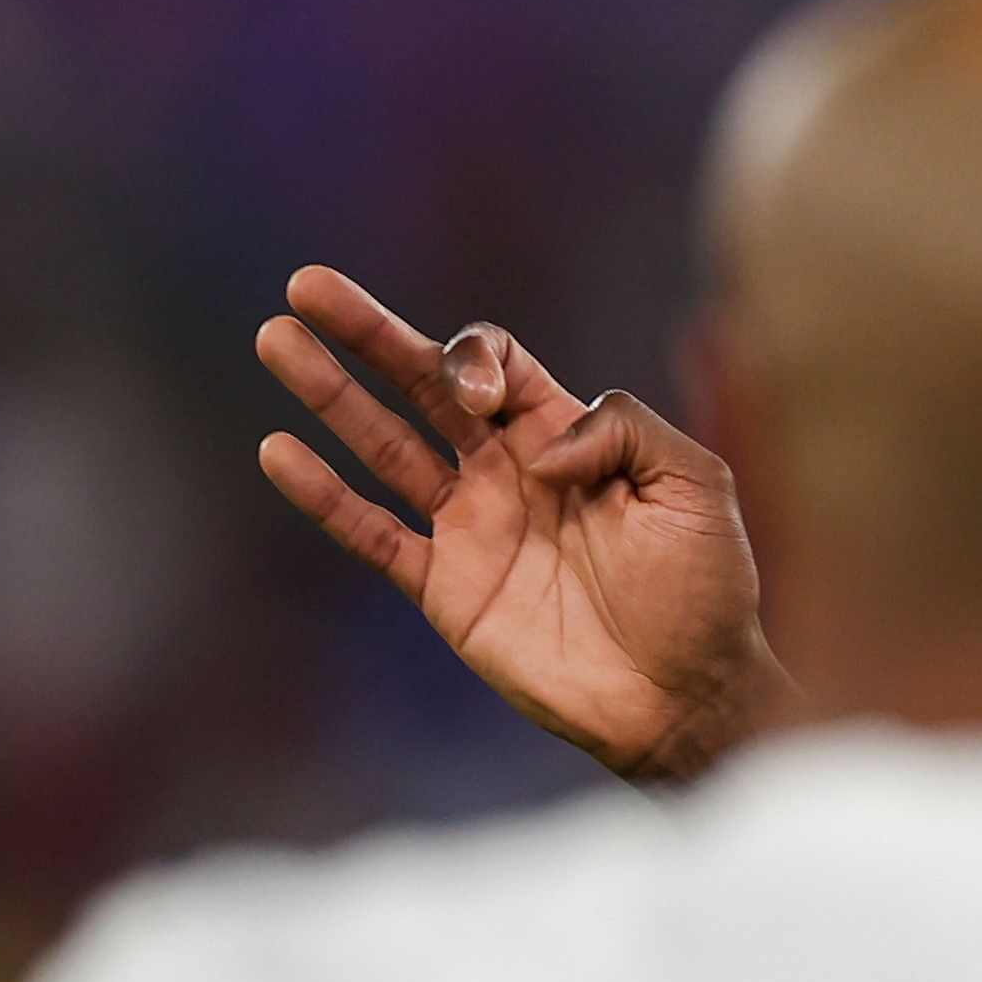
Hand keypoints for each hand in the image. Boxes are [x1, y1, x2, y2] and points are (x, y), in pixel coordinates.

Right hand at [253, 265, 791, 780]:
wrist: (686, 695)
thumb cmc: (706, 592)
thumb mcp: (698, 485)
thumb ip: (629, 429)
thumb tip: (537, 445)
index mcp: (566, 434)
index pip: (494, 363)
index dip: (475, 360)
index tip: (483, 403)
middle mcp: (508, 470)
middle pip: (422, 383)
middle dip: (367, 333)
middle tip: (306, 285)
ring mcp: (472, 527)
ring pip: (383, 444)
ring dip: (329, 393)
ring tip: (275, 338)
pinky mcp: (446, 586)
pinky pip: (372, 532)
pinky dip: (324, 495)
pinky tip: (279, 451)